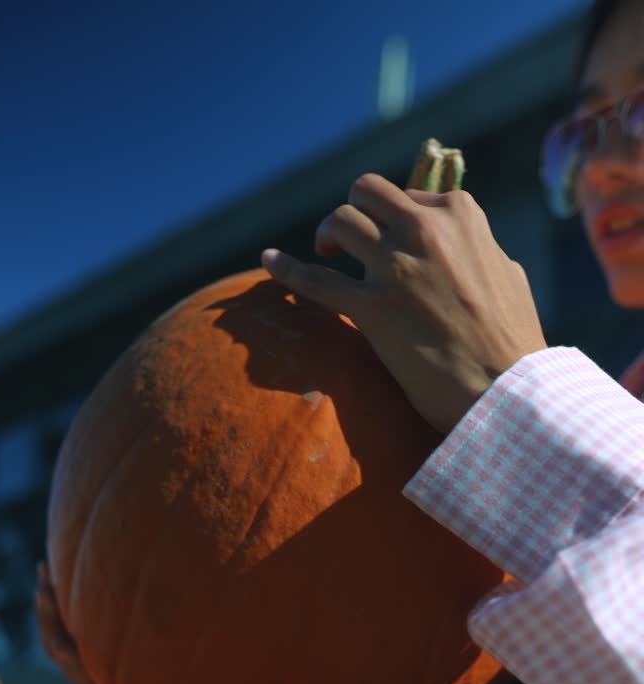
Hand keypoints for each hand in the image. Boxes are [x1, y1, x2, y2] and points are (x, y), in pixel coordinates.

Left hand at [34, 563, 127, 683]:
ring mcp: (76, 652)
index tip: (57, 634)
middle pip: (53, 641)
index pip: (69, 662)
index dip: (62, 647)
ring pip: (52, 627)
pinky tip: (53, 568)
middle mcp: (78, 668)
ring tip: (44, 568)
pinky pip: (61, 616)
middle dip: (47, 615)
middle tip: (43, 586)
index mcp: (90, 682)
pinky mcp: (78, 637)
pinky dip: (55, 594)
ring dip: (47, 600)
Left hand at [261, 173, 546, 435]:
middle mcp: (424, 230)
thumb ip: (480, 250)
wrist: (506, 391)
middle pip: (367, 194)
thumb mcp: (507, 274)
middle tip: (350, 241)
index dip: (397, 220)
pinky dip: (287, 268)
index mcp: (461, 215)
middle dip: (355, 211)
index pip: (412, 197)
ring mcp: (394, 267)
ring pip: (341, 222)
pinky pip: (314, 280)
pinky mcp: (370, 308)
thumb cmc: (513, 342)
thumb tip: (471, 248)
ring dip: (329, 235)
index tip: (393, 241)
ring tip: (328, 255)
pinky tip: (268, 260)